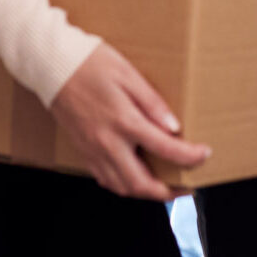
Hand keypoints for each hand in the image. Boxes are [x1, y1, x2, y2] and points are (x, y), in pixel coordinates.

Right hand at [51, 43, 209, 199]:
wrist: (52, 66)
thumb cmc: (89, 64)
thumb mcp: (128, 75)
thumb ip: (153, 104)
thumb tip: (173, 128)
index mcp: (124, 122)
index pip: (165, 149)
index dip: (189, 157)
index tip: (204, 155)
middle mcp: (107, 143)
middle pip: (142, 183)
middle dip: (168, 192)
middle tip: (187, 187)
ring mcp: (93, 150)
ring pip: (122, 187)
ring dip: (146, 192)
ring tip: (164, 186)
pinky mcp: (83, 150)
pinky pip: (106, 179)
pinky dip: (124, 184)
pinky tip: (134, 176)